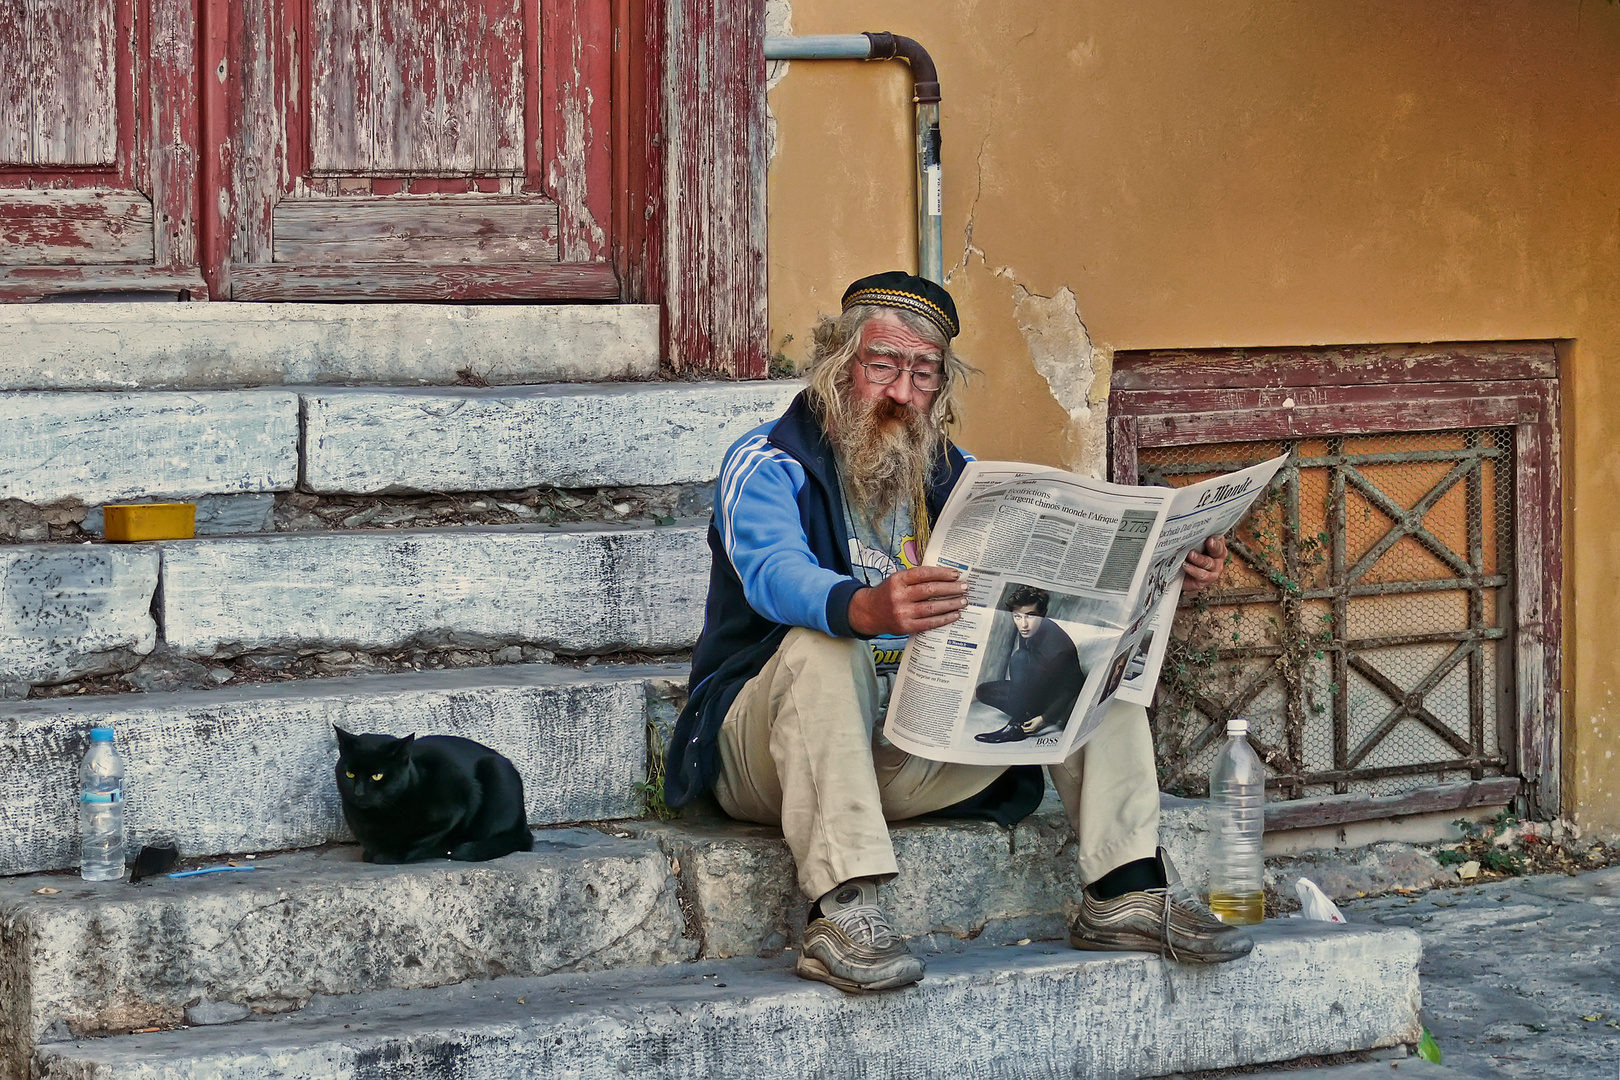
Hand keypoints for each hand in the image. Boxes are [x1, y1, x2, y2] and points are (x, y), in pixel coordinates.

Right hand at [847, 566, 968, 636]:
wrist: (869, 612)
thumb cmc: (888, 593)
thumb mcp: (898, 580)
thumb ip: (916, 578)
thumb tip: (945, 577)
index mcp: (898, 580)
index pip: (924, 574)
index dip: (942, 573)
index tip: (956, 574)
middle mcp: (899, 595)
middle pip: (930, 590)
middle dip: (951, 588)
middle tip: (965, 587)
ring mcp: (902, 612)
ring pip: (932, 607)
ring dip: (951, 604)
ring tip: (963, 601)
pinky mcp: (906, 627)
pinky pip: (929, 623)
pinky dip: (944, 618)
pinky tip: (954, 615)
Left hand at [1181, 535, 1226, 596]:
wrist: (1180, 574)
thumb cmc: (1187, 554)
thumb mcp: (1190, 544)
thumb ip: (1194, 538)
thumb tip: (1189, 530)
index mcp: (1217, 544)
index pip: (1219, 539)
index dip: (1216, 537)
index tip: (1211, 535)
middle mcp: (1218, 557)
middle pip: (1218, 550)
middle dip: (1213, 546)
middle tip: (1208, 541)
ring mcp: (1214, 569)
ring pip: (1208, 563)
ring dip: (1199, 558)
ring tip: (1190, 554)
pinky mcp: (1207, 580)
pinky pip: (1202, 575)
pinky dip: (1193, 570)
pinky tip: (1185, 566)